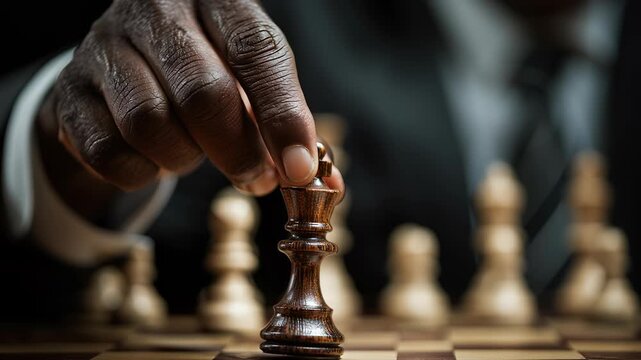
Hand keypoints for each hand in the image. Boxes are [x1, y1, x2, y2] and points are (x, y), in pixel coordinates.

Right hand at [41, 0, 342, 195]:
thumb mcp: (251, 79)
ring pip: (150, 123)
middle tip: (258, 179)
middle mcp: (155, 10)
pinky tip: (156, 159)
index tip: (300, 169)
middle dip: (238, 151)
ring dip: (184, 159)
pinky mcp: (71, 89)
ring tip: (196, 155)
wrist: (127, 64)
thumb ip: (285, 122)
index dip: (283, 116)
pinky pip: (109, 152)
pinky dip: (143, 172)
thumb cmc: (207, 70)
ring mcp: (104, 46)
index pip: (255, 51)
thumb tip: (325, 182)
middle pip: (202, 91)